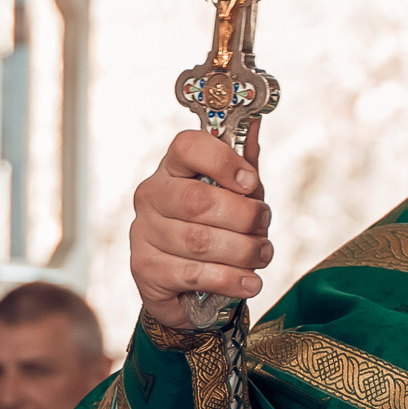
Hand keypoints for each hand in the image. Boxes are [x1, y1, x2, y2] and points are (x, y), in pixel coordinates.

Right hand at [130, 124, 272, 330]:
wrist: (186, 285)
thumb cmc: (213, 229)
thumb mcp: (234, 195)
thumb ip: (243, 164)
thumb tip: (255, 123)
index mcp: (172, 168)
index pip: (187, 147)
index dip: (223, 161)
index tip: (251, 183)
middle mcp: (151, 196)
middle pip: (198, 200)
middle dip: (243, 217)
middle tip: (264, 227)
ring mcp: (143, 233)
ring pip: (199, 241)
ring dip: (242, 251)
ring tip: (261, 256)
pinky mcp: (145, 270)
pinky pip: (194, 274)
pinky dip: (230, 279)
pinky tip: (248, 282)